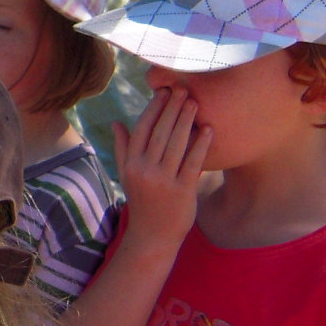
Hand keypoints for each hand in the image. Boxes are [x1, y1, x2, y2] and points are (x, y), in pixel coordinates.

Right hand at [112, 86, 210, 248]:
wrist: (153, 236)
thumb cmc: (142, 202)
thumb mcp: (127, 176)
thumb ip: (122, 148)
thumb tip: (117, 123)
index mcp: (131, 164)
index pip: (141, 129)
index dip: (153, 109)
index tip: (164, 92)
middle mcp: (145, 170)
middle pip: (159, 132)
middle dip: (172, 109)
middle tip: (183, 89)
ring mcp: (163, 181)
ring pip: (175, 144)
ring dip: (186, 121)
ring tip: (195, 103)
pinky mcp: (182, 191)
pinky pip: (193, 162)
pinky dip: (201, 144)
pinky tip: (208, 129)